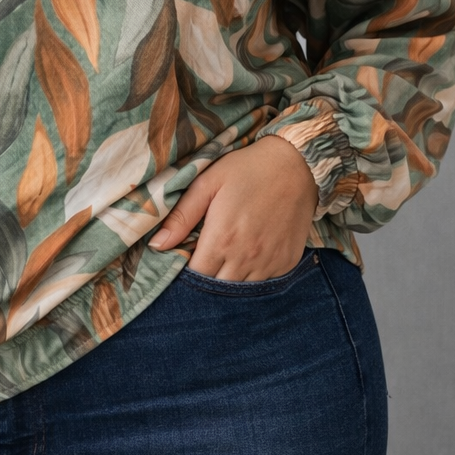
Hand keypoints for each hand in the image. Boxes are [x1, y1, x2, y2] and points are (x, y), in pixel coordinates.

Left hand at [148, 136, 319, 279]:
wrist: (297, 164)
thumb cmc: (247, 170)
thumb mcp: (207, 183)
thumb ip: (181, 216)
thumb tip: (157, 245)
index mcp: (222, 239)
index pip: (196, 276)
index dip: (187, 272)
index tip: (186, 258)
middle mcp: (246, 258)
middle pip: (218, 288)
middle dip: (207, 278)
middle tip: (205, 258)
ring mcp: (269, 262)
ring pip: (242, 290)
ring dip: (230, 279)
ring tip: (227, 258)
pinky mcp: (287, 262)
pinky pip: (265, 283)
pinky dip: (254, 275)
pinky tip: (249, 256)